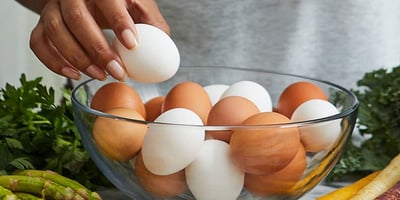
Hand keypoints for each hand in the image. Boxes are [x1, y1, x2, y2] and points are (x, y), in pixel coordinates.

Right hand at [30, 0, 169, 80]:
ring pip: (54, 30)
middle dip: (98, 49)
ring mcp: (53, 8)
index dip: (118, 21)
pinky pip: (38, 43)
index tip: (132, 44)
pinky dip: (53, 62)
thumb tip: (164, 46)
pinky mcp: (42, 25)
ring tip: (100, 75)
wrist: (90, 0)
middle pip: (76, 17)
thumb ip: (153, 24)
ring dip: (77, 58)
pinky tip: (74, 74)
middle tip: (118, 71)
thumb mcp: (139, 8)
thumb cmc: (119, 5)